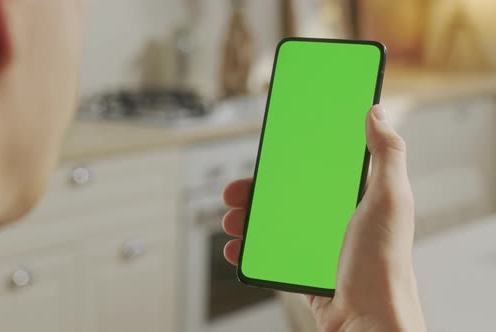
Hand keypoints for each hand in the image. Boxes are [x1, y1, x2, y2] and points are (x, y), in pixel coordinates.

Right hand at [222, 105, 426, 331]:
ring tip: (231, 221)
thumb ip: (387, 155)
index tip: (269, 151)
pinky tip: (237, 247)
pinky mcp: (302, 269)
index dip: (291, 158)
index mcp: (353, 198)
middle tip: (235, 191)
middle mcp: (333, 219)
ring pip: (273, 224)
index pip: (317, 169)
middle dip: (257, 191)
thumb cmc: (383, 263)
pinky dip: (249, 249)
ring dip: (247, 220)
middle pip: (287, 196)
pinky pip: (269, 253)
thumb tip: (376, 113)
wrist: (367, 321)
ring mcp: (315, 245)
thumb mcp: (389, 200)